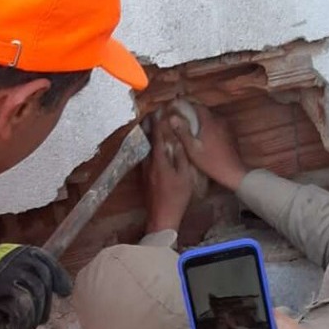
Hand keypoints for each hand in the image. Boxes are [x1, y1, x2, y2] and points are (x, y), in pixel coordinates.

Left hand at [0, 244, 71, 328]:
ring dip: (47, 299)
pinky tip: (64, 289)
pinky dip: (58, 274)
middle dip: (36, 314)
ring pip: (45, 275)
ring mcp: (15, 256)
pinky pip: (46, 261)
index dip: (25, 323)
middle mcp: (6, 265)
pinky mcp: (23, 252)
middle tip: (29, 327)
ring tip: (40, 314)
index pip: (22, 304)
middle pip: (36, 291)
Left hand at [144, 117, 194, 232]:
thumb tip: (178, 142)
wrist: (162, 216)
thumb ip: (181, 157)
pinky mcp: (144, 179)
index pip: (157, 137)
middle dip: (150, 127)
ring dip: (148, 138)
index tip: (160, 112)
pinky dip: (148, 149)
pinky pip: (145, 158)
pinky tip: (152, 149)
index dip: (159, 124)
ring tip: (151, 127)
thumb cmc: (176, 197)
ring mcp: (144, 172)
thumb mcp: (184, 176)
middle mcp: (148, 164)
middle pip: (147, 141)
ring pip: (145, 150)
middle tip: (151, 115)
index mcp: (159, 161)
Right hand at [169, 103, 246, 190]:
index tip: (178, 106)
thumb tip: (173, 117)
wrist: (232, 171)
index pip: (197, 105)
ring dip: (202, 120)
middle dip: (194, 112)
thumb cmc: (211, 161)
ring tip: (192, 127)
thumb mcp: (192, 149)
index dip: (187, 104)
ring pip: (211, 118)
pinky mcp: (230, 133)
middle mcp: (219, 120)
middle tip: (183, 118)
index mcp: (209, 122)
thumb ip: (183, 132)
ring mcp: (226, 126)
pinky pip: (217, 125)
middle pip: (205, 111)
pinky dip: (209, 126)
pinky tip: (205, 136)